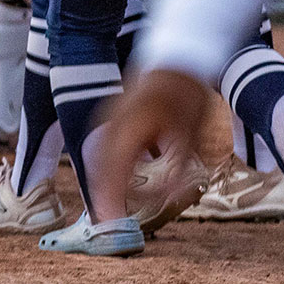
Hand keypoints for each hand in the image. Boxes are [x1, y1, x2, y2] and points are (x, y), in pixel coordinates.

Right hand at [95, 68, 211, 221]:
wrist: (177, 57)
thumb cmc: (185, 94)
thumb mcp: (188, 136)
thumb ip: (175, 170)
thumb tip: (164, 200)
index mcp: (126, 131)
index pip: (110, 175)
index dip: (109, 202)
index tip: (113, 226)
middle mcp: (108, 125)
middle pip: (96, 169)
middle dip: (102, 197)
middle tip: (111, 222)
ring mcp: (105, 118)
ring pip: (96, 159)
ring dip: (103, 183)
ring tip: (112, 206)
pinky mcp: (110, 116)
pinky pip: (102, 148)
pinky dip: (107, 168)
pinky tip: (118, 181)